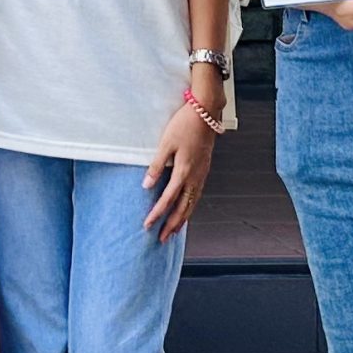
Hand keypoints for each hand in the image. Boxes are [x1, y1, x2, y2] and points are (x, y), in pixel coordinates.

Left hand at [143, 82, 220, 242]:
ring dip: (182, 219)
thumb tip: (146, 186)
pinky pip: (197, 195)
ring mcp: (202, 175)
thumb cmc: (184, 125)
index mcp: (184, 171)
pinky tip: (186, 211)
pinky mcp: (204, 170)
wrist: (206, 113)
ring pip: (192, 204)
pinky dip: (190, 207)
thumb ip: (156, 166)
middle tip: (162, 239)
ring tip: (173, 231)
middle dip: (171, 225)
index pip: (168, 199)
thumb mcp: (165, 143)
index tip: (148, 225)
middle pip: (183, 208)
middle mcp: (195, 177)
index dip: (157, 214)